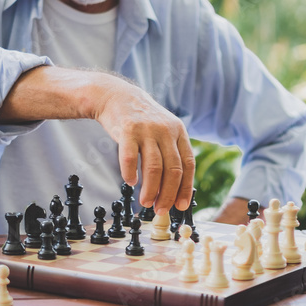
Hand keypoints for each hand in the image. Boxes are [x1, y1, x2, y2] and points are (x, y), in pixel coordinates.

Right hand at [93, 76, 194, 214]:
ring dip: (150, 190)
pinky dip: (130, 174)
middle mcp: (165, 130)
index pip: (188, 165)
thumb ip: (171, 153)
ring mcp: (147, 130)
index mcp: (178, 132)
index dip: (185, 188)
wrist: (117, 97)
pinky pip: (130, 158)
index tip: (181, 205)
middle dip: (168, 194)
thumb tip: (175, 188)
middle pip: (172, 170)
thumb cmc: (142, 121)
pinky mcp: (127, 130)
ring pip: (154, 168)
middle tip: (161, 209)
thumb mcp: (164, 130)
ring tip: (146, 202)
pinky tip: (130, 182)